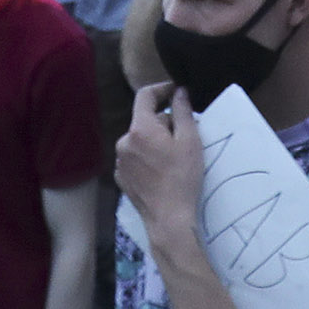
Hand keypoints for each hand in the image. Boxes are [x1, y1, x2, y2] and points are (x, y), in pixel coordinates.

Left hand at [116, 80, 207, 231]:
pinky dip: (147, 157)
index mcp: (140, 129)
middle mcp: (123, 142)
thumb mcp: (190, 141)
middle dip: (164, 122)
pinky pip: (134, 157)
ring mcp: (119, 161)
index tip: (177, 92)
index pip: (145, 95)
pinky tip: (161, 171)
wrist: (168, 219)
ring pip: (140, 140)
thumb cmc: (182, 178)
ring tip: (174, 157)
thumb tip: (180, 92)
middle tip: (185, 135)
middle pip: (145, 120)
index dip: (162, 89)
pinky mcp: (120, 177)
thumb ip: (183, 111)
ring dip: (155, 141)